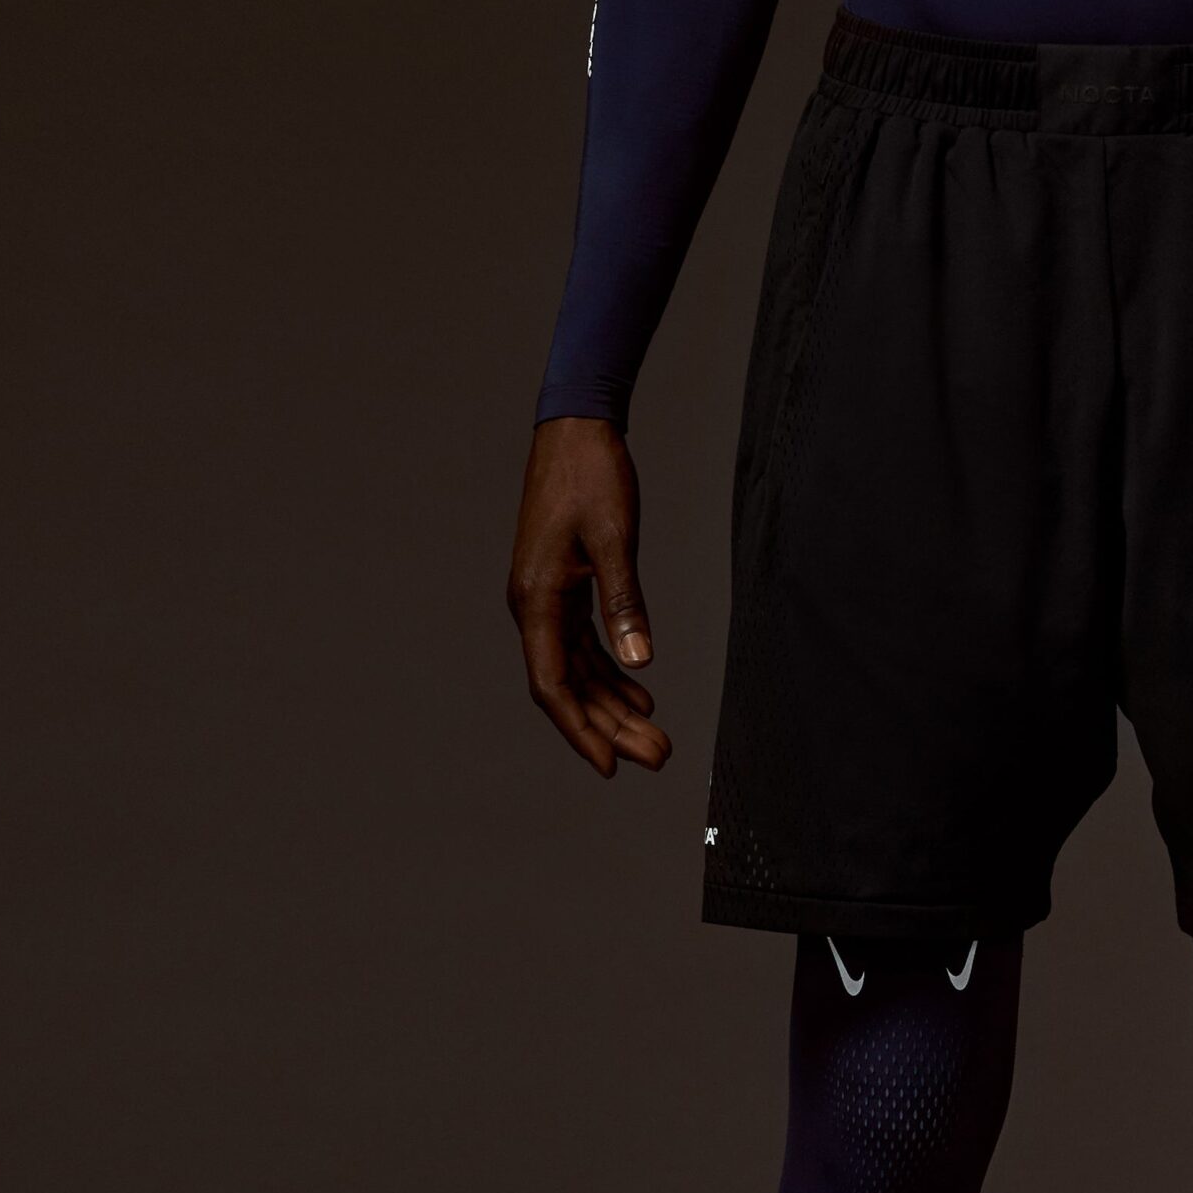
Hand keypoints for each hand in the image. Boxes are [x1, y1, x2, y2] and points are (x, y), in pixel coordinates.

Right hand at [505, 416, 672, 776]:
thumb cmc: (591, 474)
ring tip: (656, 736)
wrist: (577, 426)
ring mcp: (547, 599)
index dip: (581, 730)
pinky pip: (584, 646)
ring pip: (578, 671)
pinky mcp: (563, 589)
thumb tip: (641, 662)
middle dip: (611, 727)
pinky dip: (611, 672)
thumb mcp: (614, 538)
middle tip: (659, 757)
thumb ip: (625, 603)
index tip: (612, 766)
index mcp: (536, 599)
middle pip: (570, 687)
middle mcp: (534, 607)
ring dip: (614, 705)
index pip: (553, 685)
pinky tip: (640, 691)